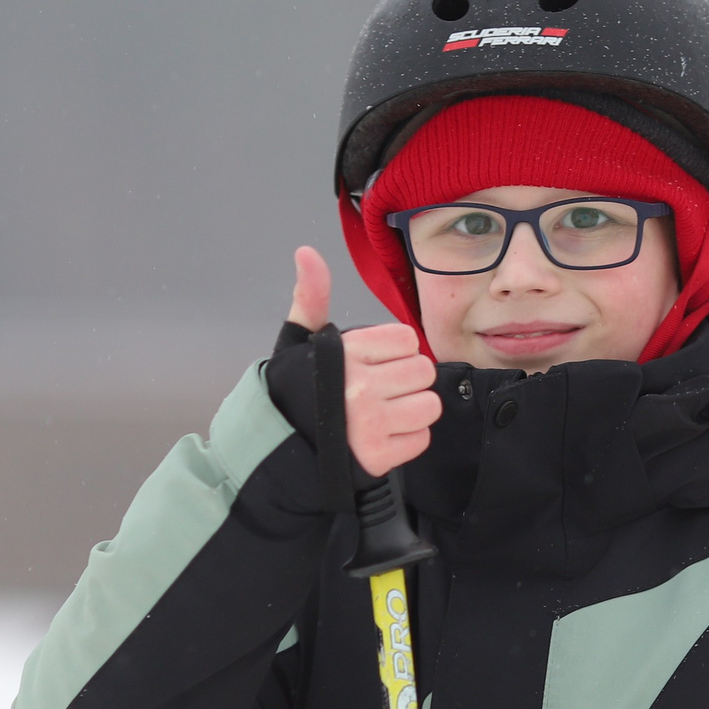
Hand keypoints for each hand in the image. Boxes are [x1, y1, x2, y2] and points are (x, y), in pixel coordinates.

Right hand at [288, 246, 438, 477]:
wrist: (279, 448)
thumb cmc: (297, 391)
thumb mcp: (299, 342)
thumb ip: (311, 296)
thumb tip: (306, 252)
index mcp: (344, 354)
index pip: (407, 339)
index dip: (395, 351)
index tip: (374, 364)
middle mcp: (358, 387)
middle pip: (423, 370)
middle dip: (407, 380)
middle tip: (381, 391)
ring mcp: (369, 424)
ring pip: (429, 405)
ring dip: (413, 411)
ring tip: (385, 414)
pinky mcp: (378, 456)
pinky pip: (422, 438)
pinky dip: (407, 440)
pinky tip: (383, 437)